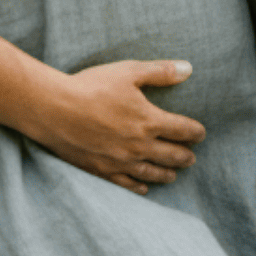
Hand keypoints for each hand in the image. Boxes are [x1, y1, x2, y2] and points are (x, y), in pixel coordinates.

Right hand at [22, 60, 205, 194]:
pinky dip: (139, 186)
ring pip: (152, 173)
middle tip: (191, 157)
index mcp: (149, 121)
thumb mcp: (128, 71)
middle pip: (171, 155)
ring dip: (167, 173)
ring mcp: (121, 162)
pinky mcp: (102, 171)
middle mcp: (139, 146)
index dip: (195, 132)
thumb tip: (188, 69)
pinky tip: (144, 187)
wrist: (54, 110)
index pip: (182, 130)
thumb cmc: (91, 86)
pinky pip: (127, 184)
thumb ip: (160, 72)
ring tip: (174, 174)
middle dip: (185, 156)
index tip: (201, 134)